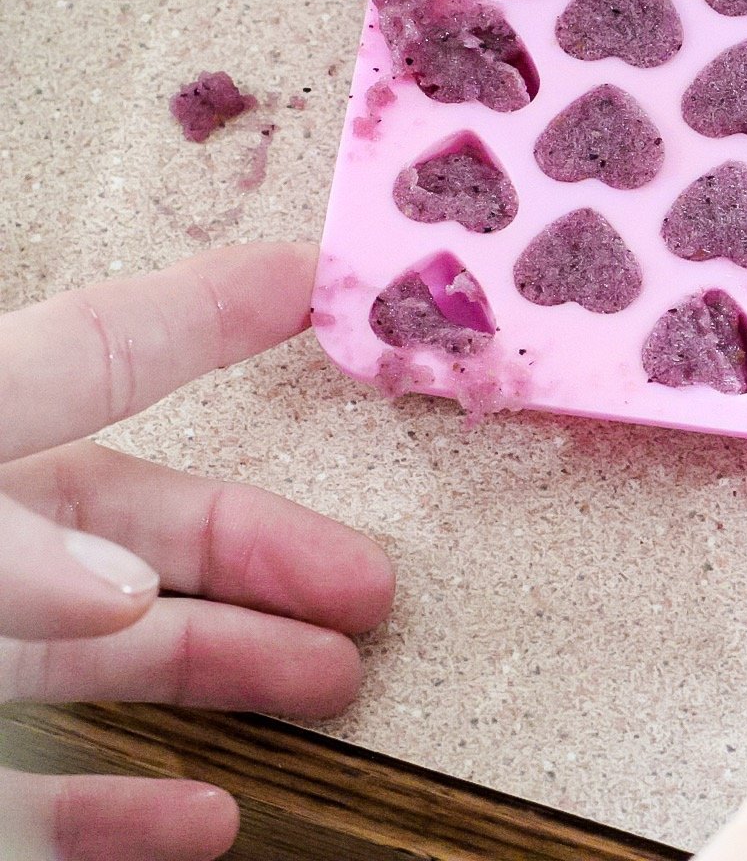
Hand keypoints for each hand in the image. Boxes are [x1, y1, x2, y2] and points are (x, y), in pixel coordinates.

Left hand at [0, 244, 395, 860]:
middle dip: (268, 550)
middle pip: (139, 527)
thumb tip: (117, 585)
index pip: (100, 354)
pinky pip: (44, 792)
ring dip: (234, 665)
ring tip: (334, 679)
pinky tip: (205, 817)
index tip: (324, 280)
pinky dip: (132, 810)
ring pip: (111, 656)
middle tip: (369, 577)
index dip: (216, 311)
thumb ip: (7, 555)